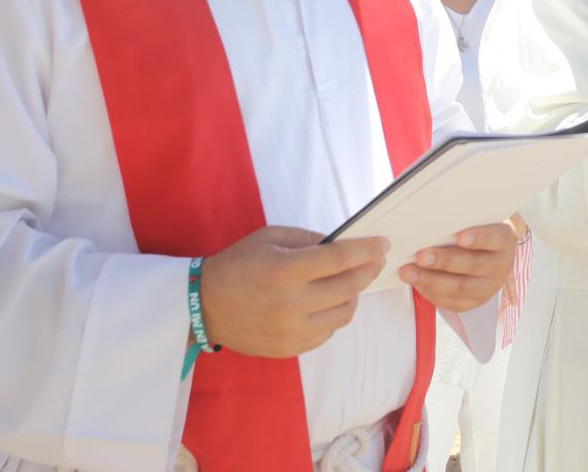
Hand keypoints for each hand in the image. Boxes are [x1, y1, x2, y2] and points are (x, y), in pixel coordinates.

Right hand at [199, 227, 387, 357]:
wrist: (204, 305)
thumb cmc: (238, 264)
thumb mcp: (271, 238)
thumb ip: (309, 239)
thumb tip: (343, 244)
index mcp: (286, 271)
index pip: (340, 259)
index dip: (366, 250)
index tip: (382, 244)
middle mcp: (291, 304)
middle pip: (349, 287)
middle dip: (368, 269)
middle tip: (374, 260)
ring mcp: (292, 330)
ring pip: (345, 313)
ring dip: (353, 294)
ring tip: (349, 281)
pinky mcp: (290, 348)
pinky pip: (328, 331)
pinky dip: (334, 315)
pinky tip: (327, 302)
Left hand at [400, 221, 518, 311]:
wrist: (490, 251)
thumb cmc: (477, 230)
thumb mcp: (477, 220)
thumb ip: (461, 220)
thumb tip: (434, 220)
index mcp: (504, 240)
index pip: (494, 238)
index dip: (478, 238)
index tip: (460, 236)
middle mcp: (500, 265)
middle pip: (473, 265)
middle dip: (443, 261)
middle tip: (420, 256)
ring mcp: (489, 287)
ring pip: (461, 287)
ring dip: (431, 280)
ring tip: (409, 272)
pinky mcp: (476, 301)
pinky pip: (453, 303)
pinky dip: (432, 294)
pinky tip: (418, 284)